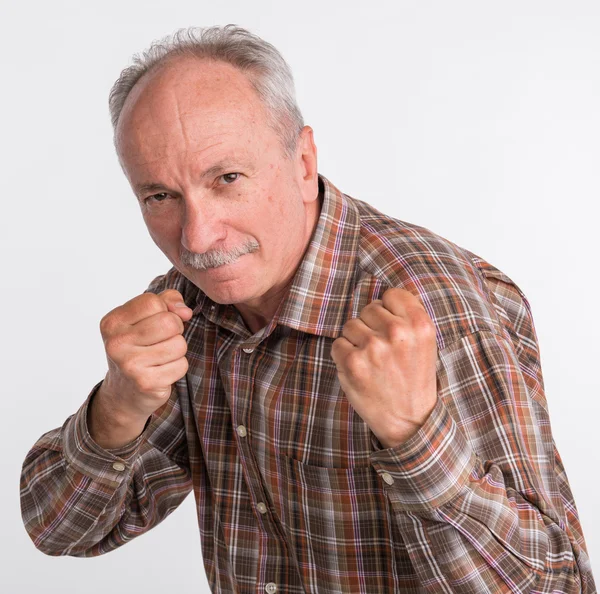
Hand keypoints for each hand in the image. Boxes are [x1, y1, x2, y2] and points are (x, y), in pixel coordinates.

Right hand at [96, 289, 192, 426]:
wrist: (124, 392)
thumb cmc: (138, 346)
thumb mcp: (144, 317)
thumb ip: (166, 301)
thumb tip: (185, 311)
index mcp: (112, 322)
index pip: (153, 302)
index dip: (164, 310)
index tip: (155, 322)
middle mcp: (116, 343)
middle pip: (169, 322)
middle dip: (175, 330)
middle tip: (162, 340)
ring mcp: (130, 365)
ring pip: (179, 344)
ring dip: (177, 350)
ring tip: (160, 356)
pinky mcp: (146, 383)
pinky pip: (182, 365)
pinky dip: (177, 367)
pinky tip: (161, 371)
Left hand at [331, 287, 437, 447]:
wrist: (409, 422)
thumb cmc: (414, 380)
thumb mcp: (425, 344)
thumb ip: (408, 317)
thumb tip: (384, 297)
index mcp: (420, 325)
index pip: (392, 294)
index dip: (389, 310)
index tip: (391, 326)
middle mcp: (397, 332)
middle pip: (369, 309)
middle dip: (371, 326)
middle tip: (382, 351)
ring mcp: (373, 347)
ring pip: (351, 325)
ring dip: (356, 341)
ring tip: (372, 362)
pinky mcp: (352, 362)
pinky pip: (338, 344)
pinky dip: (344, 356)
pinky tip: (360, 370)